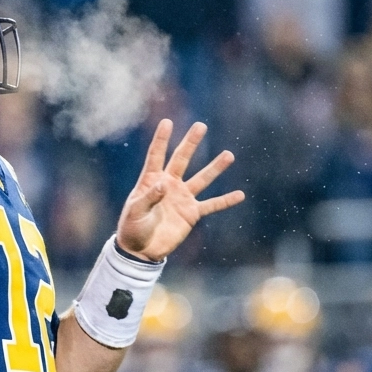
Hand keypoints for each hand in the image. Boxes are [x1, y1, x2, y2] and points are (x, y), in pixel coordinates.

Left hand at [116, 119, 243, 261]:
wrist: (141, 250)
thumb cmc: (132, 228)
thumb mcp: (135, 212)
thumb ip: (149, 198)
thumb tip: (164, 184)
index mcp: (150, 181)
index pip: (156, 155)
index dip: (161, 139)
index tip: (167, 122)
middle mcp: (169, 185)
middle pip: (181, 159)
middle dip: (191, 143)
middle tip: (201, 125)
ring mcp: (182, 198)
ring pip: (201, 179)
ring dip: (215, 168)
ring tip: (228, 155)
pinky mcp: (191, 213)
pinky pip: (211, 205)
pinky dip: (225, 201)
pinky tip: (240, 194)